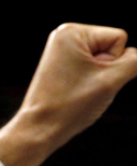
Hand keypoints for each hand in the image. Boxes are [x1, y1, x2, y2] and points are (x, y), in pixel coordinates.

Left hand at [0, 24, 136, 165]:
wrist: (39, 130)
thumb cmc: (71, 106)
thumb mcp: (113, 79)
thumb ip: (136, 61)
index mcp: (71, 32)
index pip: (120, 39)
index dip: (113, 63)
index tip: (87, 79)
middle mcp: (63, 35)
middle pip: (112, 47)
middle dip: (106, 69)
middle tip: (82, 87)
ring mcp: (61, 50)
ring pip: (104, 60)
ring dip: (100, 77)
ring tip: (77, 90)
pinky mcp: (62, 64)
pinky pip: (92, 68)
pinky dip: (90, 81)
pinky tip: (74, 92)